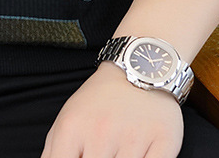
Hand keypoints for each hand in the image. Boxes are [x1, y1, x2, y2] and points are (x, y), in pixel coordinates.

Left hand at [41, 63, 183, 157]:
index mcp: (73, 129)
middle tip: (102, 154)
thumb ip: (53, 154)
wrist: (138, 68)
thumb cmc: (100, 101)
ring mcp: (133, 138)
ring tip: (119, 152)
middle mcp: (101, 133)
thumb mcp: (67, 120)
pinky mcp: (164, 140)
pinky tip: (140, 155)